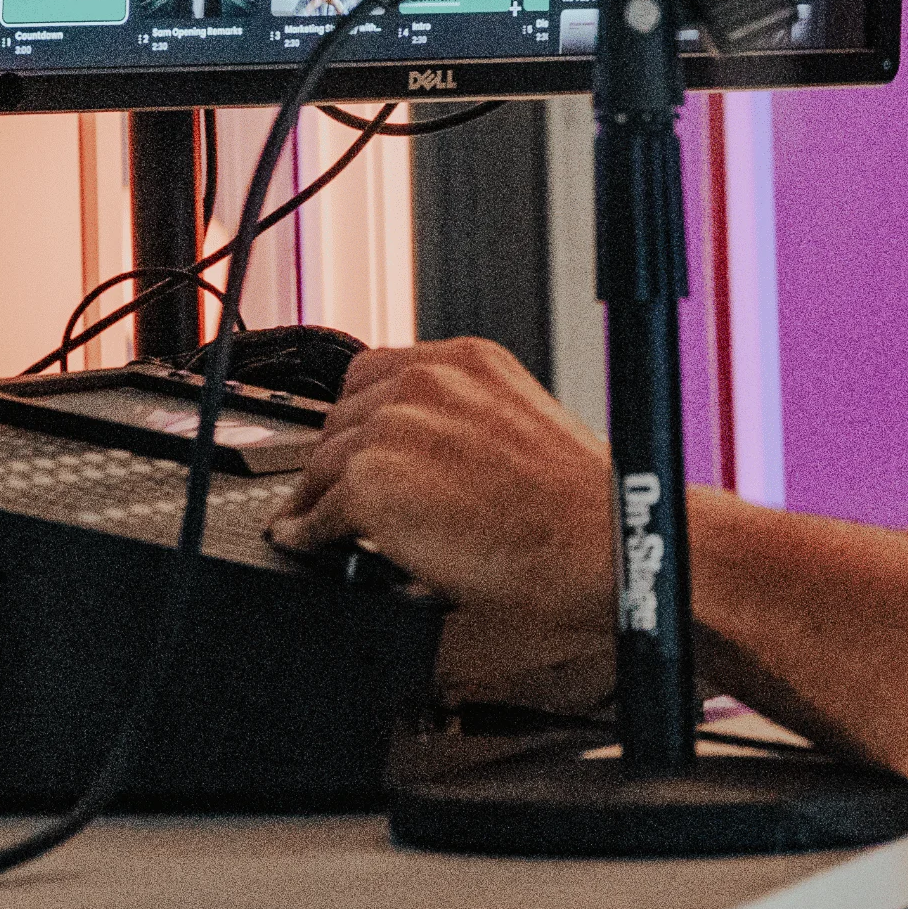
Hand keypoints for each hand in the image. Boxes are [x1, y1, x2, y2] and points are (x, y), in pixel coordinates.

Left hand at [271, 340, 608, 633]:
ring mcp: (394, 428)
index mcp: (467, 361)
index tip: (354, 442)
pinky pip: (318, 513)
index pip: (375, 372)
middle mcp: (426, 382)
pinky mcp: (372, 482)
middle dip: (338, 458)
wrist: (597, 547)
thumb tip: (427, 455)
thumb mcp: (523, 427)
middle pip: (342, 416)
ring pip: (324, 464)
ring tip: (314, 523)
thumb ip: (467, 421)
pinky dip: (310, 536)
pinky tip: (310, 545)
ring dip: (319, 497)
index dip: (359, 416)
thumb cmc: (581, 509)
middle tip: (334, 493)